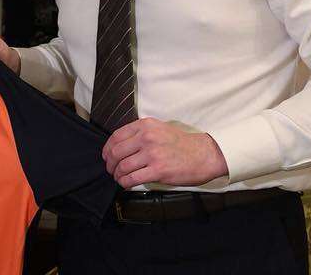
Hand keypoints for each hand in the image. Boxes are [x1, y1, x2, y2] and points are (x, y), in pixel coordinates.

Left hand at [102, 118, 227, 187]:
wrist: (204, 154)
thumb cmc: (182, 143)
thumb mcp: (159, 128)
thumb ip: (141, 133)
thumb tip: (120, 145)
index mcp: (145, 125)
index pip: (116, 136)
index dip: (107, 149)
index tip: (106, 156)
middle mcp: (147, 137)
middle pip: (116, 152)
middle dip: (110, 164)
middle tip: (111, 170)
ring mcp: (152, 154)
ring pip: (123, 167)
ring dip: (117, 175)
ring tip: (119, 178)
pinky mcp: (158, 170)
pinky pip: (133, 178)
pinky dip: (125, 183)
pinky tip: (126, 184)